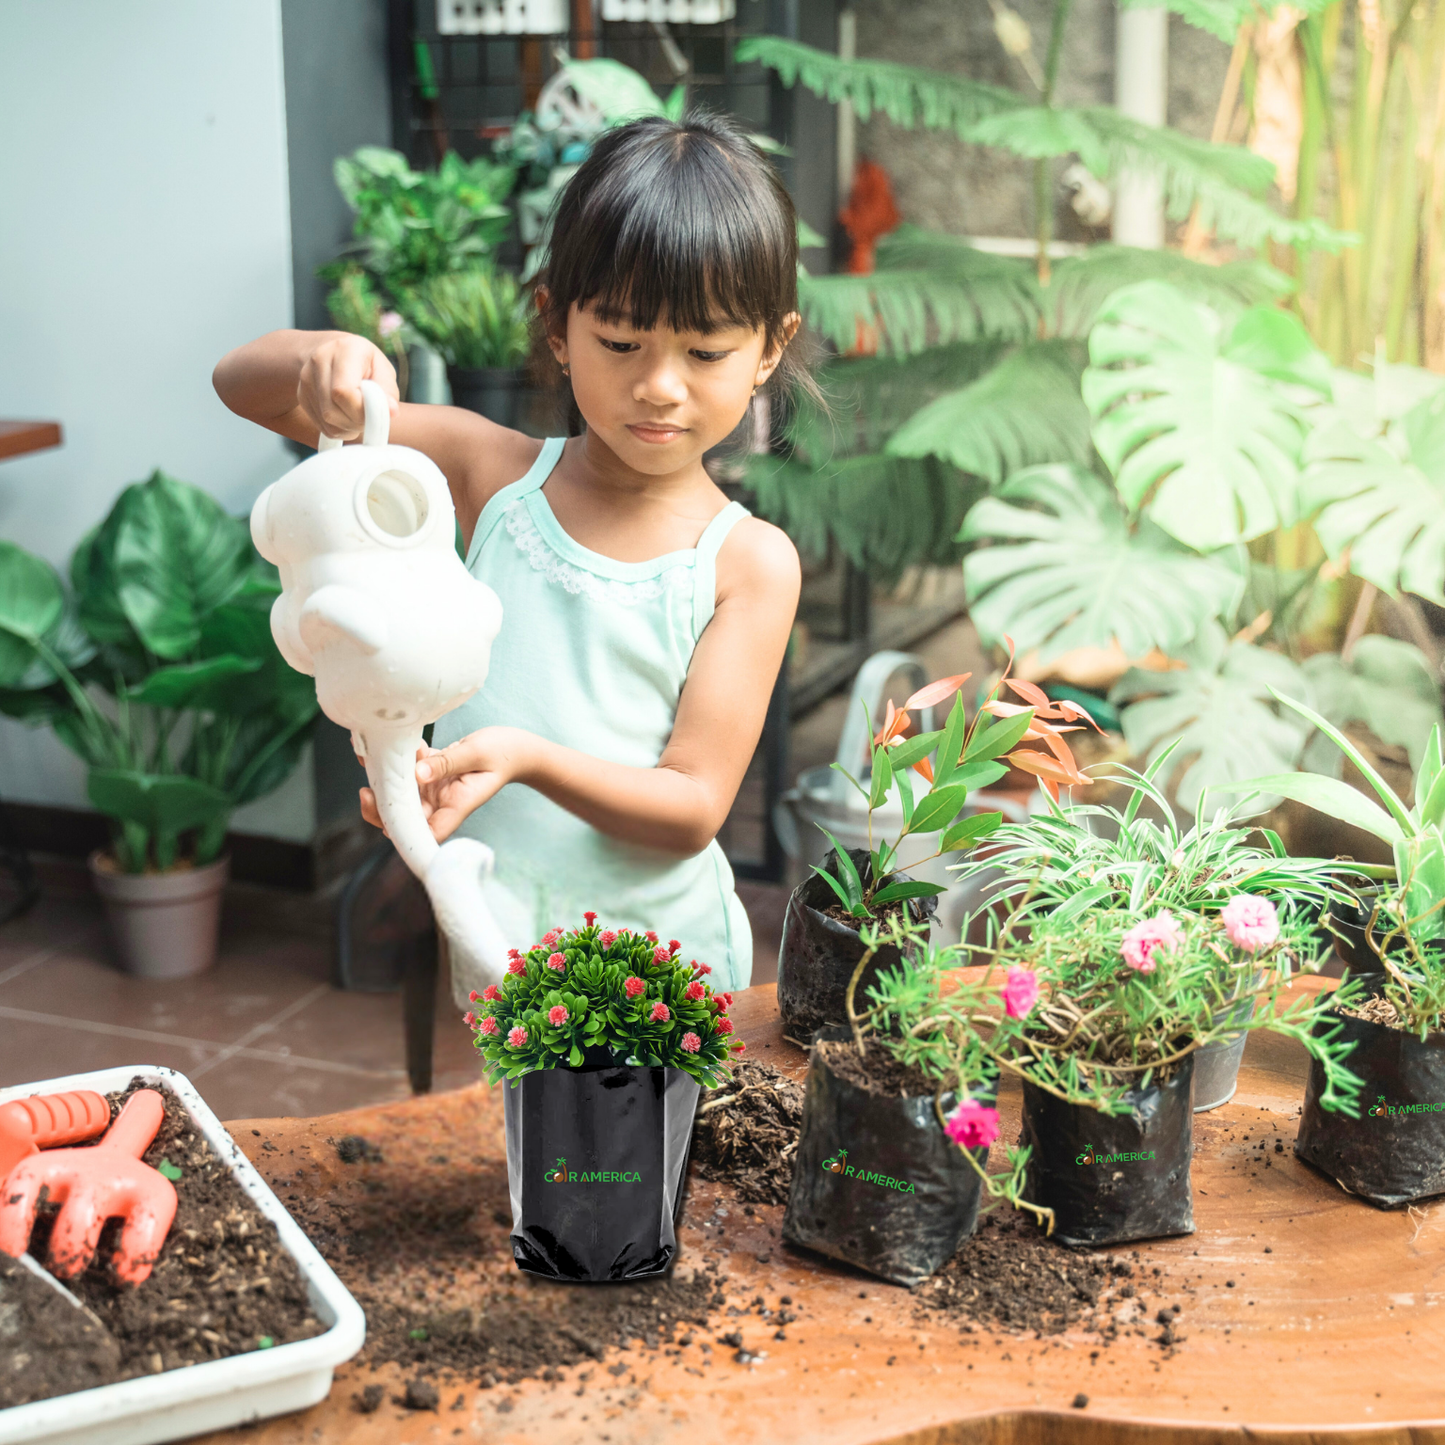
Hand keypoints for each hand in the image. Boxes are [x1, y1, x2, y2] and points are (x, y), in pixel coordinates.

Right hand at [298, 333, 398, 442]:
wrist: (333, 352)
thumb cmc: (365, 363)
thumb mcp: (383, 369)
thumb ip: (388, 390)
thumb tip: (391, 411)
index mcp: (343, 349)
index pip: (344, 391)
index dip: (361, 410)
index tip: (376, 412)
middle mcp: (318, 361)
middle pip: (332, 411)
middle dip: (356, 421)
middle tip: (370, 415)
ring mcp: (305, 379)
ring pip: (327, 422)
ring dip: (349, 427)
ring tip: (359, 413)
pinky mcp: (302, 396)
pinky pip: (322, 426)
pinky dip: (339, 428)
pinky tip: (346, 414)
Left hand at [359, 729, 539, 842]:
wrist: (518, 748)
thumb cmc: (505, 752)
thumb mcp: (477, 752)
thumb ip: (447, 762)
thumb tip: (417, 772)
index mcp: (456, 807)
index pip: (426, 833)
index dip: (402, 833)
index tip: (384, 818)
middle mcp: (442, 803)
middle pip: (405, 818)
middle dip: (382, 805)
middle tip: (367, 788)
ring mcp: (436, 789)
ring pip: (402, 794)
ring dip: (384, 778)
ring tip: (369, 755)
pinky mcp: (433, 774)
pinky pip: (408, 772)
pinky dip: (397, 759)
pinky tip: (389, 742)